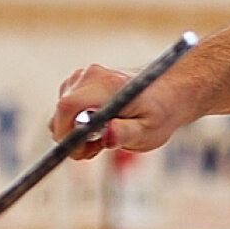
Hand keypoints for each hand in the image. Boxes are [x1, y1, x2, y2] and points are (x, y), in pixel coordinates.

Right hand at [49, 58, 205, 158]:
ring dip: (76, 132)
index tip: (81, 152)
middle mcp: (90, 75)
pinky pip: (66, 110)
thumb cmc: (161, 113)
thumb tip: (106, 136)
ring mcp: (82, 76)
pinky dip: (77, 123)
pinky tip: (100, 128)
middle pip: (61, 112)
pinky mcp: (79, 82)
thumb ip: (125, 133)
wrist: (169, 92)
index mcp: (108, 85)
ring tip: (105, 137)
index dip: (66, 134)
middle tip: (98, 149)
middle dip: (72, 137)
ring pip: (61, 113)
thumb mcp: (148, 131)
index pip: (68, 107)